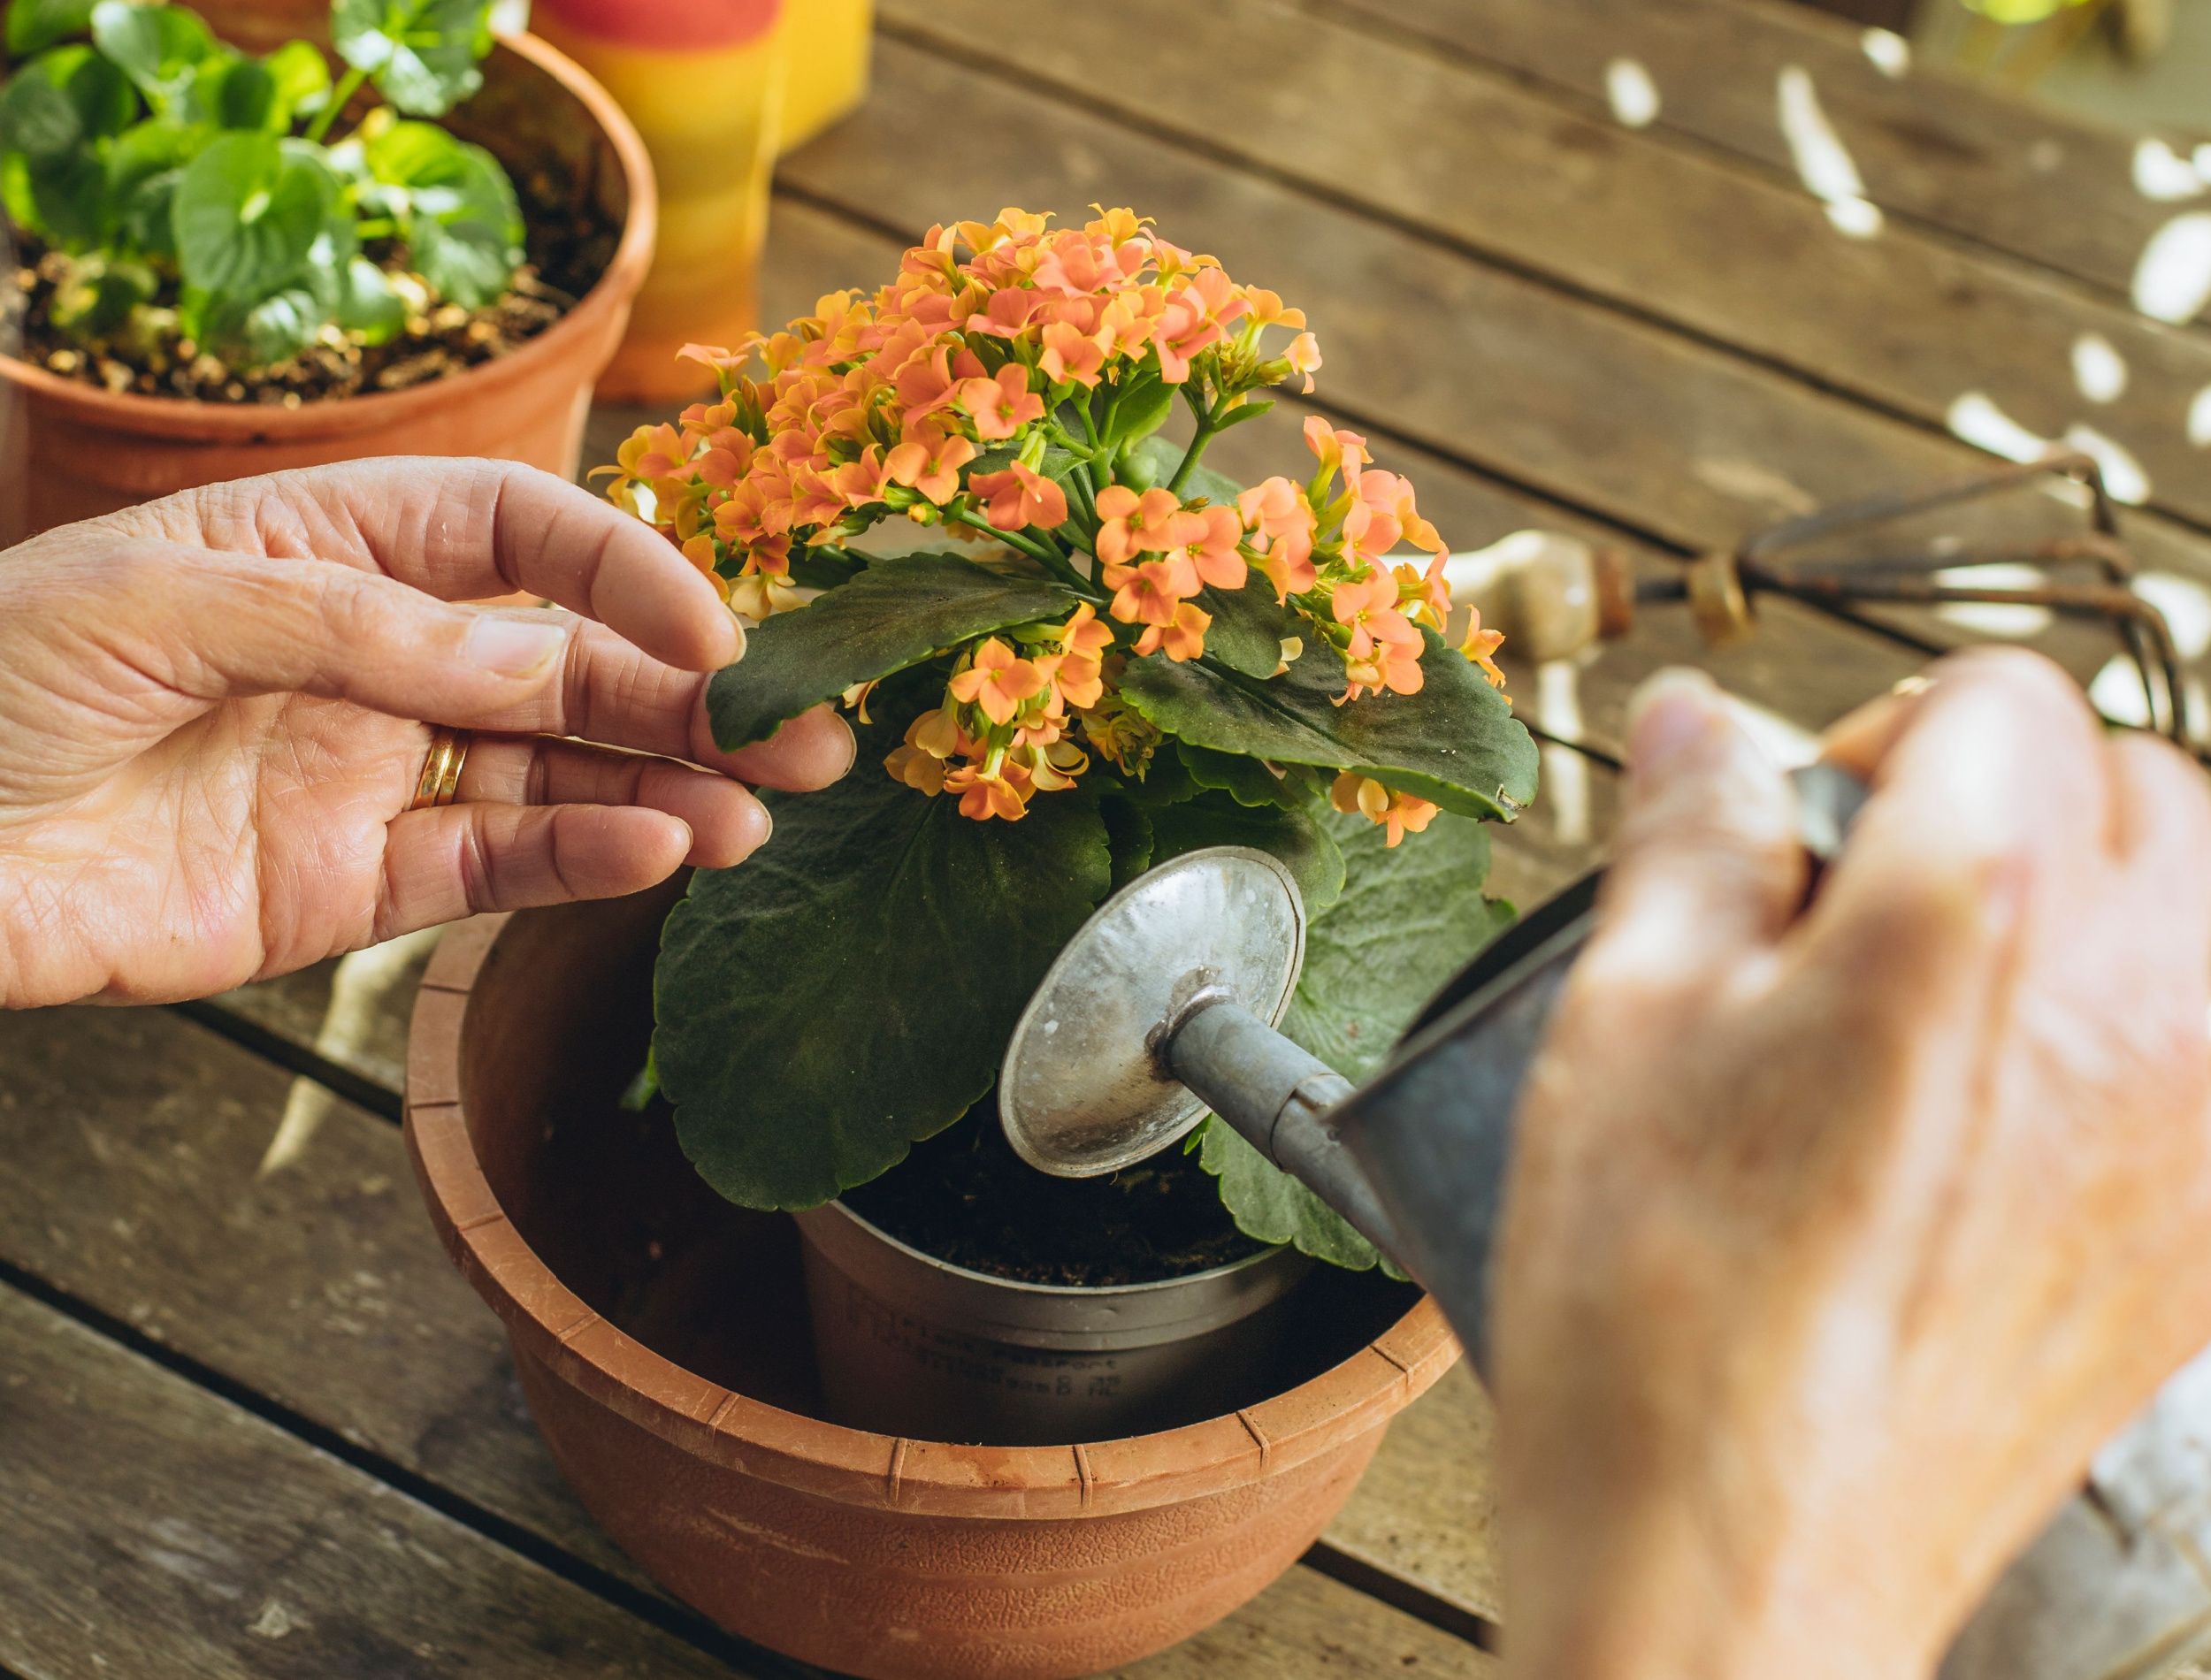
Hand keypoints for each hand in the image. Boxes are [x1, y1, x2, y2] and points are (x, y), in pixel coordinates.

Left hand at [0, 460, 852, 1008]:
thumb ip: (369, 627)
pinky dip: (586, 857)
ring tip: (760, 811)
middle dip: (695, 692)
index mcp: (335, 543)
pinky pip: (498, 864)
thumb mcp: (171, 601)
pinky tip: (663, 851)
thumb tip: (545, 659)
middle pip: (573, 659)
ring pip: (562, 766)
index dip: (628, 571)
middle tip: (810, 737)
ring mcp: (377, 770)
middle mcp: (380, 653)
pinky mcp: (359, 884)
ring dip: (670, 783)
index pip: (525, 534)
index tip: (714, 629)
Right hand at [1495, 651, 2210, 1679]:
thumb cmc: (1664, 1312)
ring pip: (2203, 903)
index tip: (1806, 826)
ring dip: (2096, 895)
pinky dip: (2140, 1019)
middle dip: (2004, 800)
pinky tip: (2017, 1097)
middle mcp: (2131, 999)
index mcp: (1971, 913)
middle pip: (2138, 779)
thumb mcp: (1623, 1021)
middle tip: (1867, 903)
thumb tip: (1699, 725)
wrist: (1740, 1555)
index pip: (1998, 697)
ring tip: (1955, 988)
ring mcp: (2195, 1123)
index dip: (1879, 734)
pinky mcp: (2206, 1234)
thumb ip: (1689, 839)